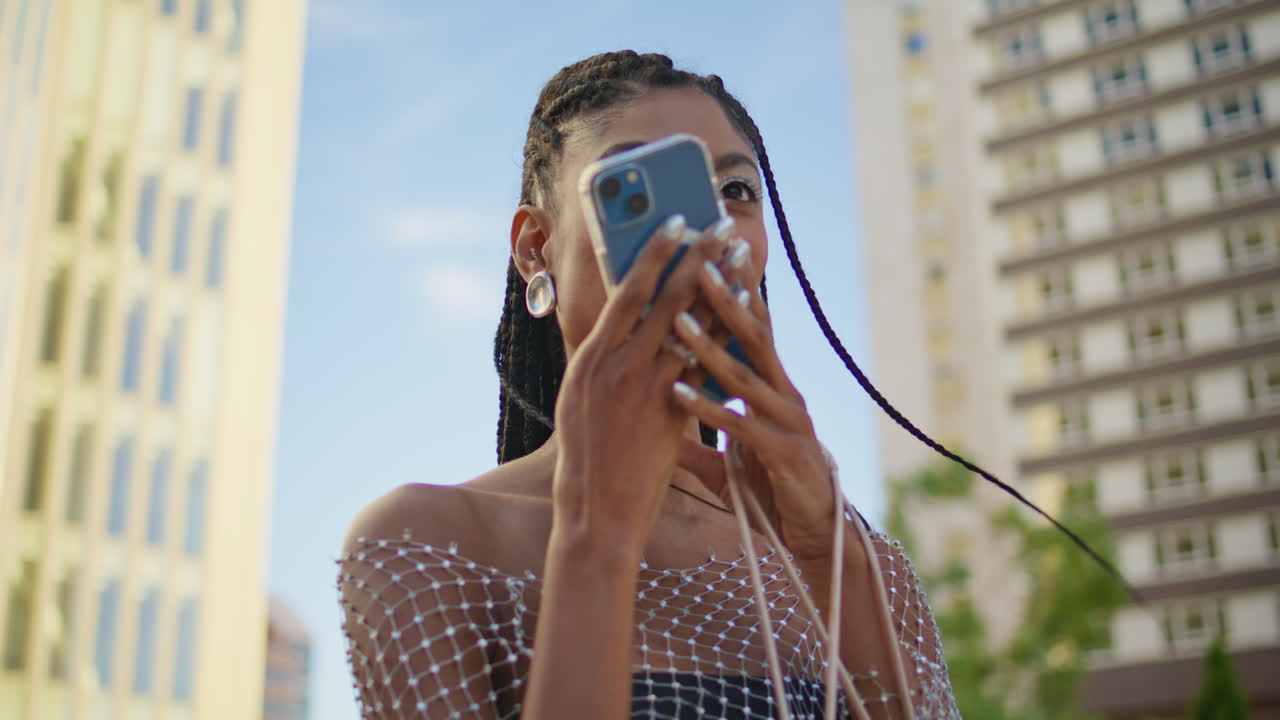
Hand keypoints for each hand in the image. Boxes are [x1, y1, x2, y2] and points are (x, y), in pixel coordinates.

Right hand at [551, 216, 731, 556]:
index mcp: (588, 358)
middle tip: (720, 224)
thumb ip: (602, 364)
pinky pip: (706, 366)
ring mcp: (642, 389)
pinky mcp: (669, 414)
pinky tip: (748, 317)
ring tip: (741, 258)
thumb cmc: (586, 462)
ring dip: (720, 288)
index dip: (653, 254)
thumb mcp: (581, 402)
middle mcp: (613, 365)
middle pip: (662, 297)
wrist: (594, 516)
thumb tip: (618, 334)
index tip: (676, 223)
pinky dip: (727, 338)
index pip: (625, 293)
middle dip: (694, 256)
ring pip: (690, 326)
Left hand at [669, 241, 840, 560]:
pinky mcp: (784, 454)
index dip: (734, 293)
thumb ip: (698, 435)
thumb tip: (665, 415)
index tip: (707, 255)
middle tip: (697, 261)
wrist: (815, 535)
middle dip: (726, 298)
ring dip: (709, 346)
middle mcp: (784, 395)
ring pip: (745, 376)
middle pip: (754, 337)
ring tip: (679, 317)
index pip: (752, 330)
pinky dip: (707, 409)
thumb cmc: (773, 490)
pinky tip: (677, 392)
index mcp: (773, 388)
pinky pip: (741, 426)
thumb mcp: (729, 457)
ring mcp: (788, 422)